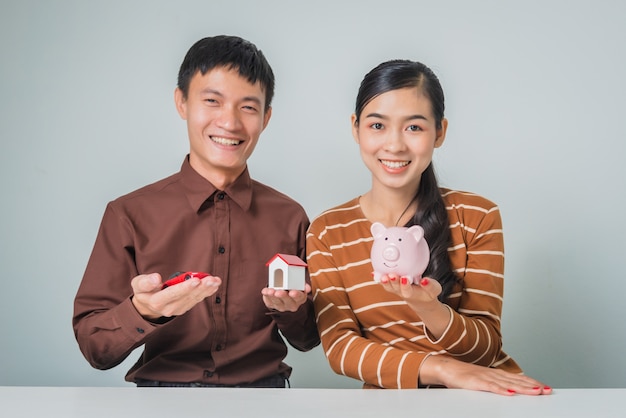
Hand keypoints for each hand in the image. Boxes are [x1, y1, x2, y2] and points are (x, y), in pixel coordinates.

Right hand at [131, 273, 220, 318]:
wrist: (148, 306)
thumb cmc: (144, 292)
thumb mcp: (138, 285)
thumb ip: (145, 282)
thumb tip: (156, 278)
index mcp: (157, 301)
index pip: (172, 294)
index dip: (185, 287)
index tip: (195, 280)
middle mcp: (169, 308)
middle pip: (187, 296)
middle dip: (200, 287)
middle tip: (211, 279)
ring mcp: (179, 308)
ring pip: (195, 298)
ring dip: (207, 289)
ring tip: (216, 281)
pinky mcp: (186, 306)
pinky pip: (197, 299)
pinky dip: (207, 292)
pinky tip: (215, 285)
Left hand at [261, 284, 310, 311]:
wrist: (284, 297)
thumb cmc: (293, 288)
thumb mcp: (300, 286)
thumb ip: (303, 285)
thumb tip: (307, 288)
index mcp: (300, 298)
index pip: (300, 297)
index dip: (296, 295)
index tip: (292, 292)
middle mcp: (291, 304)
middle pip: (288, 302)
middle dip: (283, 296)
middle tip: (279, 292)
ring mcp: (281, 306)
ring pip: (277, 302)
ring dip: (273, 296)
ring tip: (270, 291)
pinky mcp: (272, 305)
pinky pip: (269, 302)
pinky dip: (266, 296)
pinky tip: (265, 291)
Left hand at [379, 274, 440, 304]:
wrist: (419, 298)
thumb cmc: (427, 292)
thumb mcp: (434, 290)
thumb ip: (430, 285)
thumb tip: (425, 280)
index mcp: (413, 293)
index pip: (408, 291)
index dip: (405, 285)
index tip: (405, 278)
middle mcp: (401, 291)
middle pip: (395, 288)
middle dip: (393, 281)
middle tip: (392, 274)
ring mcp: (395, 288)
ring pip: (387, 285)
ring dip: (384, 281)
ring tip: (382, 275)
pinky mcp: (391, 284)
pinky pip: (383, 281)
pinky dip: (378, 277)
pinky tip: (373, 273)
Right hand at [421, 355, 551, 395]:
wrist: (447, 367)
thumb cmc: (465, 376)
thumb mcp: (485, 380)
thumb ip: (498, 384)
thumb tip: (513, 390)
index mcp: (497, 374)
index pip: (519, 378)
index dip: (533, 383)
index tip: (547, 388)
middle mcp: (494, 374)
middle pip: (517, 380)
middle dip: (533, 386)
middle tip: (547, 390)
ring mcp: (485, 377)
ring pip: (508, 384)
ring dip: (522, 388)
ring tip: (535, 392)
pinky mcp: (476, 382)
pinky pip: (490, 387)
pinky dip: (501, 390)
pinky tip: (509, 393)